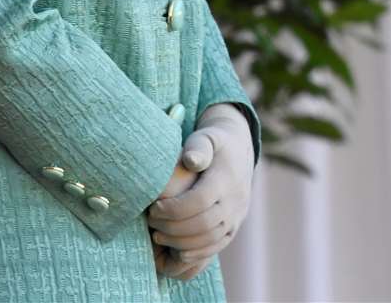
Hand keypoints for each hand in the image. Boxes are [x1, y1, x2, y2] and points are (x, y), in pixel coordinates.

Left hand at [147, 104, 254, 280]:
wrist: (239, 151)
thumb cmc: (213, 143)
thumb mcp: (206, 136)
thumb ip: (198, 146)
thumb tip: (191, 161)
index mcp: (226, 177)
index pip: (201, 200)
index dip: (174, 209)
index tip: (153, 208)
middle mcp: (235, 199)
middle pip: (205, 224)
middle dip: (173, 228)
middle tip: (152, 223)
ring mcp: (237, 215)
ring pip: (211, 239)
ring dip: (181, 243)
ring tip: (158, 236)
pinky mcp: (234, 226)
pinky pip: (217, 246)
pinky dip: (196, 253)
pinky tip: (176, 251)